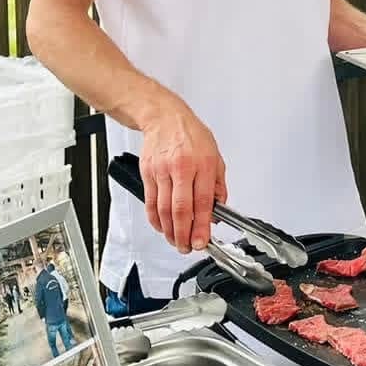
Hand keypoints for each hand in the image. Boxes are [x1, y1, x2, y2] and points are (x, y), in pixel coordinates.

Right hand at [137, 98, 226, 252]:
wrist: (164, 117)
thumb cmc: (191, 135)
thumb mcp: (215, 156)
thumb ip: (218, 185)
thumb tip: (218, 210)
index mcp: (202, 164)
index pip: (202, 202)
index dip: (202, 226)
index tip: (203, 241)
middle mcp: (181, 168)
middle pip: (180, 210)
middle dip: (184, 235)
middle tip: (188, 247)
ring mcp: (162, 171)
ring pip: (164, 210)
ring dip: (170, 231)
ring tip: (176, 242)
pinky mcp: (148, 173)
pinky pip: (151, 202)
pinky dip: (155, 220)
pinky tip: (162, 228)